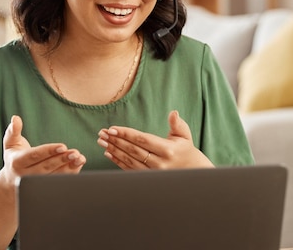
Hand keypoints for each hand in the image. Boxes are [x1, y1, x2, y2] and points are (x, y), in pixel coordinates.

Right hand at [1, 115, 85, 185]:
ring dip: (69, 168)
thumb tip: (15, 118)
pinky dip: (71, 173)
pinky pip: (58, 181)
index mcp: (17, 163)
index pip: (34, 156)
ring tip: (80, 158)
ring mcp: (35, 184)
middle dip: (61, 159)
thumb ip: (13, 131)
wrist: (12, 181)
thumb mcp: (10, 143)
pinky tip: (79, 164)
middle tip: (74, 153)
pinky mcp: (44, 187)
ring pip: (54, 176)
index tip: (62, 146)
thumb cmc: (14, 157)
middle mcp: (25, 175)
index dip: (49, 151)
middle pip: (46, 167)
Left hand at [97, 110, 213, 169]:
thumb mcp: (184, 135)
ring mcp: (152, 172)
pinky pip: (129, 169)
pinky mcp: (147, 178)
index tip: (112, 128)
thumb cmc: (185, 149)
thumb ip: (177, 124)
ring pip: (128, 160)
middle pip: (132, 150)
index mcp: (167, 150)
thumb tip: (173, 113)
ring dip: (113, 150)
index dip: (125, 134)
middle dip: (115, 140)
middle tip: (102, 133)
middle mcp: (159, 163)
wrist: (191, 171)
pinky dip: (117, 161)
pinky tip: (108, 153)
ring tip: (102, 142)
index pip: (142, 140)